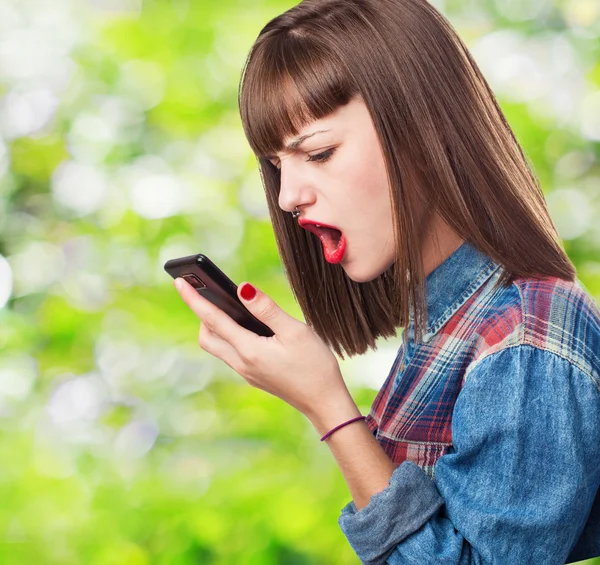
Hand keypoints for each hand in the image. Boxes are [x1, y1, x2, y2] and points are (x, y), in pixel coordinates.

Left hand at [173, 278, 358, 426]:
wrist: (325, 403)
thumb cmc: (315, 366)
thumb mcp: (295, 332)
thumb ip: (267, 309)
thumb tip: (242, 289)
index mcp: (249, 351)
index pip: (213, 319)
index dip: (194, 299)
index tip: (179, 281)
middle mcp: (242, 364)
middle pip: (207, 337)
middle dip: (201, 314)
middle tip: (203, 291)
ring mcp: (247, 372)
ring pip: (218, 347)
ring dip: (214, 326)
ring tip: (224, 305)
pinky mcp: (254, 376)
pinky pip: (232, 353)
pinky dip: (229, 336)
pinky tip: (245, 327)